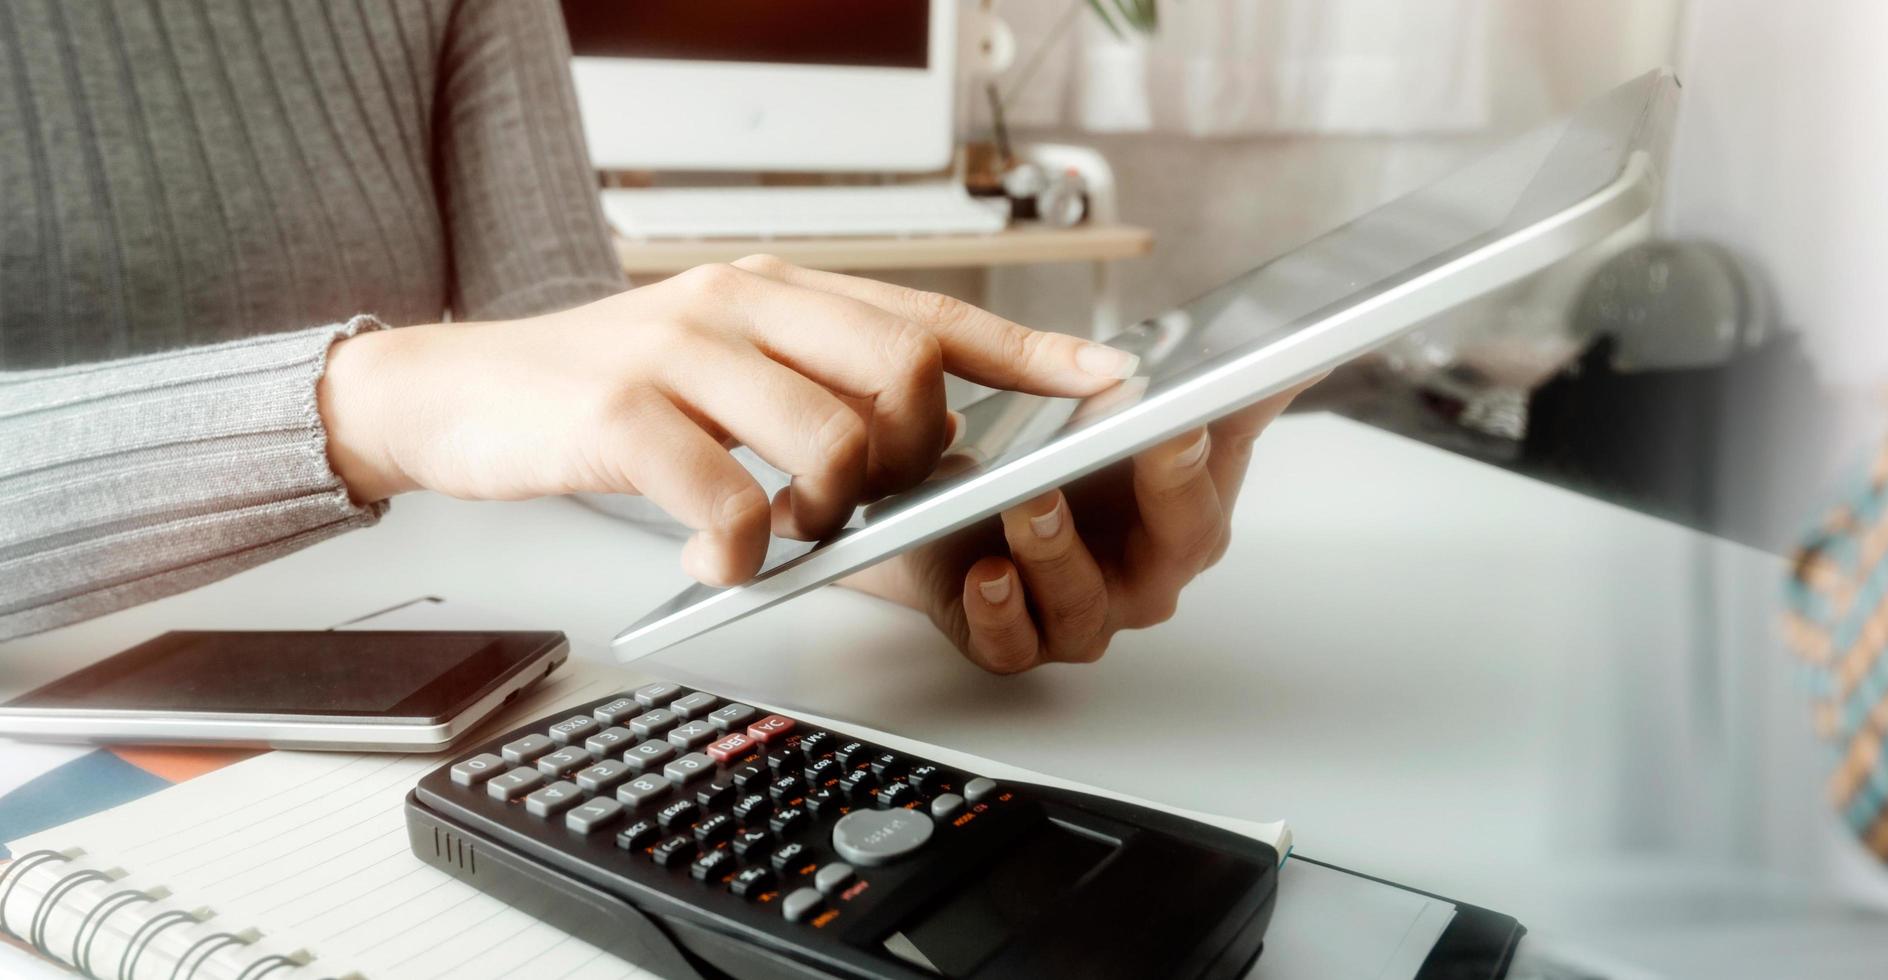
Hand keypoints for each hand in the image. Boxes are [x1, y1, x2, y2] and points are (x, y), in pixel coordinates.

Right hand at [318, 256, 1137, 584]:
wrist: (457, 393)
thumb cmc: (608, 395)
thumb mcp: (727, 364)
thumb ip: (819, 381)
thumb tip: (928, 432)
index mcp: (781, 292)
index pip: (934, 315)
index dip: (1034, 353)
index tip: (1111, 382)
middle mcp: (741, 305)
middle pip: (904, 376)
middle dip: (906, 458)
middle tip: (853, 500)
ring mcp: (681, 352)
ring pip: (830, 439)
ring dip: (825, 510)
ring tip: (776, 527)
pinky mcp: (619, 414)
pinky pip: (725, 497)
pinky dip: (738, 547)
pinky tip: (718, 558)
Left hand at [836, 385, 1309, 672]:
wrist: (964, 515)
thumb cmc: (1063, 471)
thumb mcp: (1135, 418)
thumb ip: (1210, 392)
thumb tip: (1302, 361)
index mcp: (1187, 513)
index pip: (1217, 475)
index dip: (1213, 445)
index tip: (1196, 410)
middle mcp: (1149, 572)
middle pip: (1180, 543)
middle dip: (1169, 488)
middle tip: (1154, 437)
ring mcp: (1087, 612)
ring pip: (1086, 602)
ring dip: (1059, 551)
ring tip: (1029, 500)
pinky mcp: (1017, 639)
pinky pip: (1015, 645)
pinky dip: (1000, 614)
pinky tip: (987, 575)